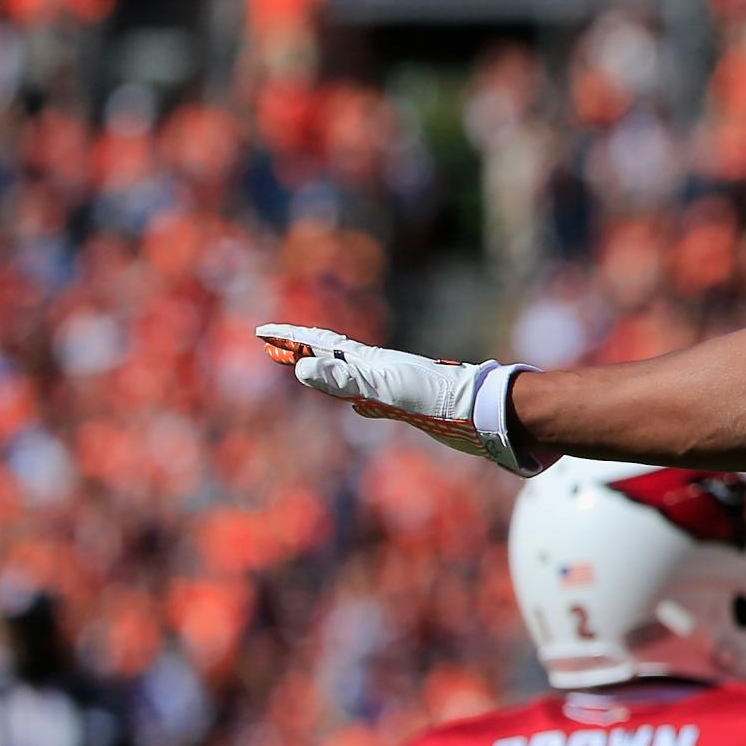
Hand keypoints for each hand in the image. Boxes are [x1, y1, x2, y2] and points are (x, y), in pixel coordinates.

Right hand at [255, 324, 546, 475]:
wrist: (485, 413)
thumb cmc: (437, 399)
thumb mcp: (385, 388)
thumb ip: (346, 379)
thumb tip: (302, 368)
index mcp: (370, 363)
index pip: (321, 344)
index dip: (290, 338)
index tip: (261, 332)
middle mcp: (381, 370)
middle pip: (332, 356)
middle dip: (301, 350)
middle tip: (272, 346)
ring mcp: (397, 387)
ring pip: (352, 377)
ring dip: (326, 372)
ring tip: (307, 369)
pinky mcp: (414, 407)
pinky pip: (375, 400)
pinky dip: (358, 399)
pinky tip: (362, 408)